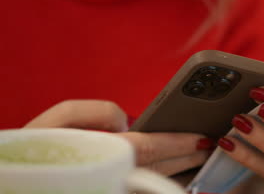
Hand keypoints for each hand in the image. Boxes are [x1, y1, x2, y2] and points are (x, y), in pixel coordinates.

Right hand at [25, 100, 213, 175]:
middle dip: (185, 158)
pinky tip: (171, 172)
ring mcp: (108, 188)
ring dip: (177, 170)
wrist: (16, 182)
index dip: (178, 143)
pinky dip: (157, 180)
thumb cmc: (32, 149)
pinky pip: (138, 188)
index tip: (201, 139)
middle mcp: (106, 176)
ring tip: (196, 158)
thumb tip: (126, 119)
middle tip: (208, 147)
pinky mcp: (107, 190)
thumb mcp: (55, 120)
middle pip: (155, 167)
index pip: (147, 148)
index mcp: (95, 154)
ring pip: (150, 182)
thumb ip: (93, 112)